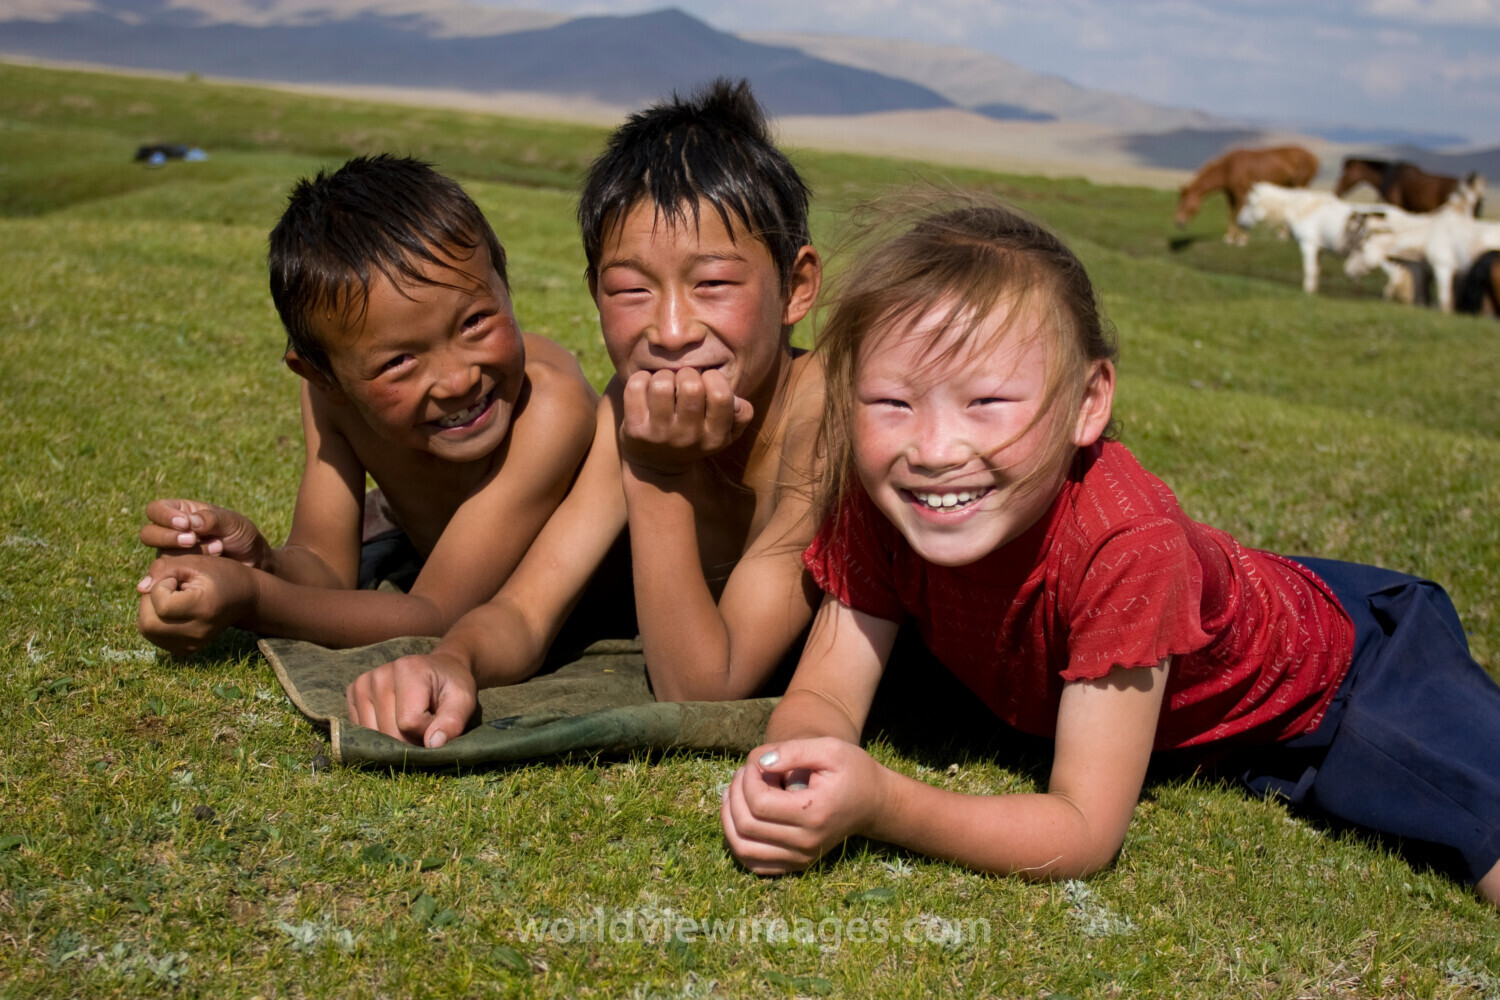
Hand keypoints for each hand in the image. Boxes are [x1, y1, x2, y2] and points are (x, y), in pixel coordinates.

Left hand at [136, 555, 258, 656]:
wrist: (245, 597)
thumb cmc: (219, 573)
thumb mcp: (194, 562)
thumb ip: (163, 568)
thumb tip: (139, 588)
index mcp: (204, 608)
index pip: (161, 605)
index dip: (160, 586)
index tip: (176, 579)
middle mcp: (198, 631)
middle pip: (148, 623)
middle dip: (148, 601)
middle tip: (166, 588)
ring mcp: (193, 644)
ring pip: (147, 630)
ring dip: (150, 610)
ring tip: (170, 598)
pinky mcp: (187, 650)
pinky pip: (155, 636)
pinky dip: (156, 621)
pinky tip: (172, 610)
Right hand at [138, 499, 270, 566]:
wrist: (254, 565)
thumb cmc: (243, 538)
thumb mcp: (234, 523)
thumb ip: (213, 519)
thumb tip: (189, 523)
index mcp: (182, 513)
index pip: (156, 510)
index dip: (165, 516)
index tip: (186, 524)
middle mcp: (171, 534)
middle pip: (148, 534)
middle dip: (168, 537)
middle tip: (192, 540)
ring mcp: (173, 556)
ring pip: (160, 556)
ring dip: (185, 554)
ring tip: (216, 550)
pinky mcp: (177, 576)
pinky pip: (169, 576)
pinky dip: (186, 572)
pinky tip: (205, 570)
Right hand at [345, 650, 478, 747]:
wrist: (439, 669)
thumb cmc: (452, 686)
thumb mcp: (464, 700)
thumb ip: (453, 722)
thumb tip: (433, 744)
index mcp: (407, 669)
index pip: (409, 723)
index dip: (427, 731)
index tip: (438, 719)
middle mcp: (379, 674)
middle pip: (389, 732)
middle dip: (411, 739)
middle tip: (426, 723)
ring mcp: (362, 684)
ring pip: (374, 735)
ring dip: (396, 738)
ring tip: (411, 720)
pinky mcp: (353, 693)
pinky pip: (362, 730)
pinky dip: (380, 733)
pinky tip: (394, 719)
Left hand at [618, 367, 753, 474]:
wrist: (658, 468)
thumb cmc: (696, 437)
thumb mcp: (726, 433)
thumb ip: (741, 414)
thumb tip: (736, 398)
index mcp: (715, 437)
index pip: (721, 396)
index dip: (714, 378)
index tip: (706, 381)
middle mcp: (688, 437)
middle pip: (690, 385)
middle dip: (686, 373)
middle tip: (682, 381)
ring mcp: (659, 434)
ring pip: (662, 384)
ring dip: (663, 375)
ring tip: (664, 384)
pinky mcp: (634, 429)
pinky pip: (636, 387)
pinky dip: (641, 378)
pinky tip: (646, 386)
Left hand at [720, 737, 887, 874]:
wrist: (874, 803)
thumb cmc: (852, 771)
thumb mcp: (829, 748)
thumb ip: (793, 751)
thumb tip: (758, 762)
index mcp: (814, 813)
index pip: (759, 803)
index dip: (747, 779)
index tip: (755, 762)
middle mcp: (807, 843)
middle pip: (746, 825)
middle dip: (735, 793)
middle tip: (743, 773)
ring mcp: (801, 858)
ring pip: (744, 849)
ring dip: (728, 819)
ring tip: (732, 793)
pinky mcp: (796, 864)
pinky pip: (754, 863)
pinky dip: (738, 841)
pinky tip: (738, 816)